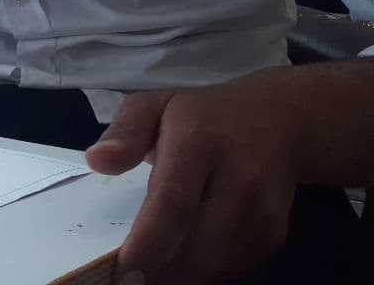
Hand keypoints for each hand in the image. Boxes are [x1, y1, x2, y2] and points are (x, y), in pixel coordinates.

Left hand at [85, 79, 299, 283]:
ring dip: (180, 275)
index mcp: (198, 141)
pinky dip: (204, 270)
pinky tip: (182, 259)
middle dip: (160, 272)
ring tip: (150, 273)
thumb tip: (96, 160)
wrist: (276, 120)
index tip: (125, 271)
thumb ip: (124, 132)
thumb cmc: (199, 115)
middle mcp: (238, 176)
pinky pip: (234, 265)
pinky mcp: (275, 231)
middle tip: (128, 281)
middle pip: (198, 242)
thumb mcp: (153, 105)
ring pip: (216, 261)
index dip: (149, 242)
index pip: (174, 201)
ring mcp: (263, 207)